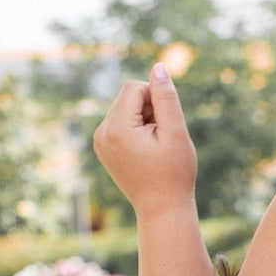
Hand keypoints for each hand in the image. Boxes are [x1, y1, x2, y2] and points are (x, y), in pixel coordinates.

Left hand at [92, 62, 197, 215]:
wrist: (162, 209)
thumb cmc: (174, 173)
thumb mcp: (175, 132)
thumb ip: (166, 97)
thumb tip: (157, 66)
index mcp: (116, 128)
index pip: (134, 87)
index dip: (155, 99)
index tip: (165, 125)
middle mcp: (101, 132)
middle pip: (128, 97)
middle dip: (148, 110)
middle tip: (160, 139)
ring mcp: (99, 141)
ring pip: (125, 108)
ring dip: (143, 119)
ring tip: (153, 147)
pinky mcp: (103, 146)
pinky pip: (121, 122)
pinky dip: (136, 129)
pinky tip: (145, 151)